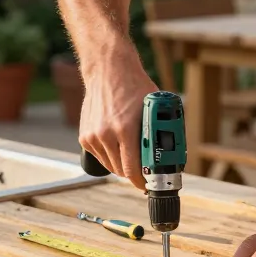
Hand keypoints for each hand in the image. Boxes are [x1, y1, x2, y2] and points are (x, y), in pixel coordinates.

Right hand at [78, 61, 158, 189]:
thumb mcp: (152, 107)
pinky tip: (117, 145)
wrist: (108, 71)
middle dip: (133, 173)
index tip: (148, 184)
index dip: (141, 181)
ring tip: (130, 155)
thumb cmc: (134, 87)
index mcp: (125, 128)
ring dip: (121, 165)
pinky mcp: (84, 137)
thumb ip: (159, 129)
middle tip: (143, 170)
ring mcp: (93, 136)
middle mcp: (106, 134)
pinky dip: (109, 156)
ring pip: (110, 166)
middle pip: (121, 171)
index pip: (132, 169)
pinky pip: (100, 157)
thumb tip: (171, 150)